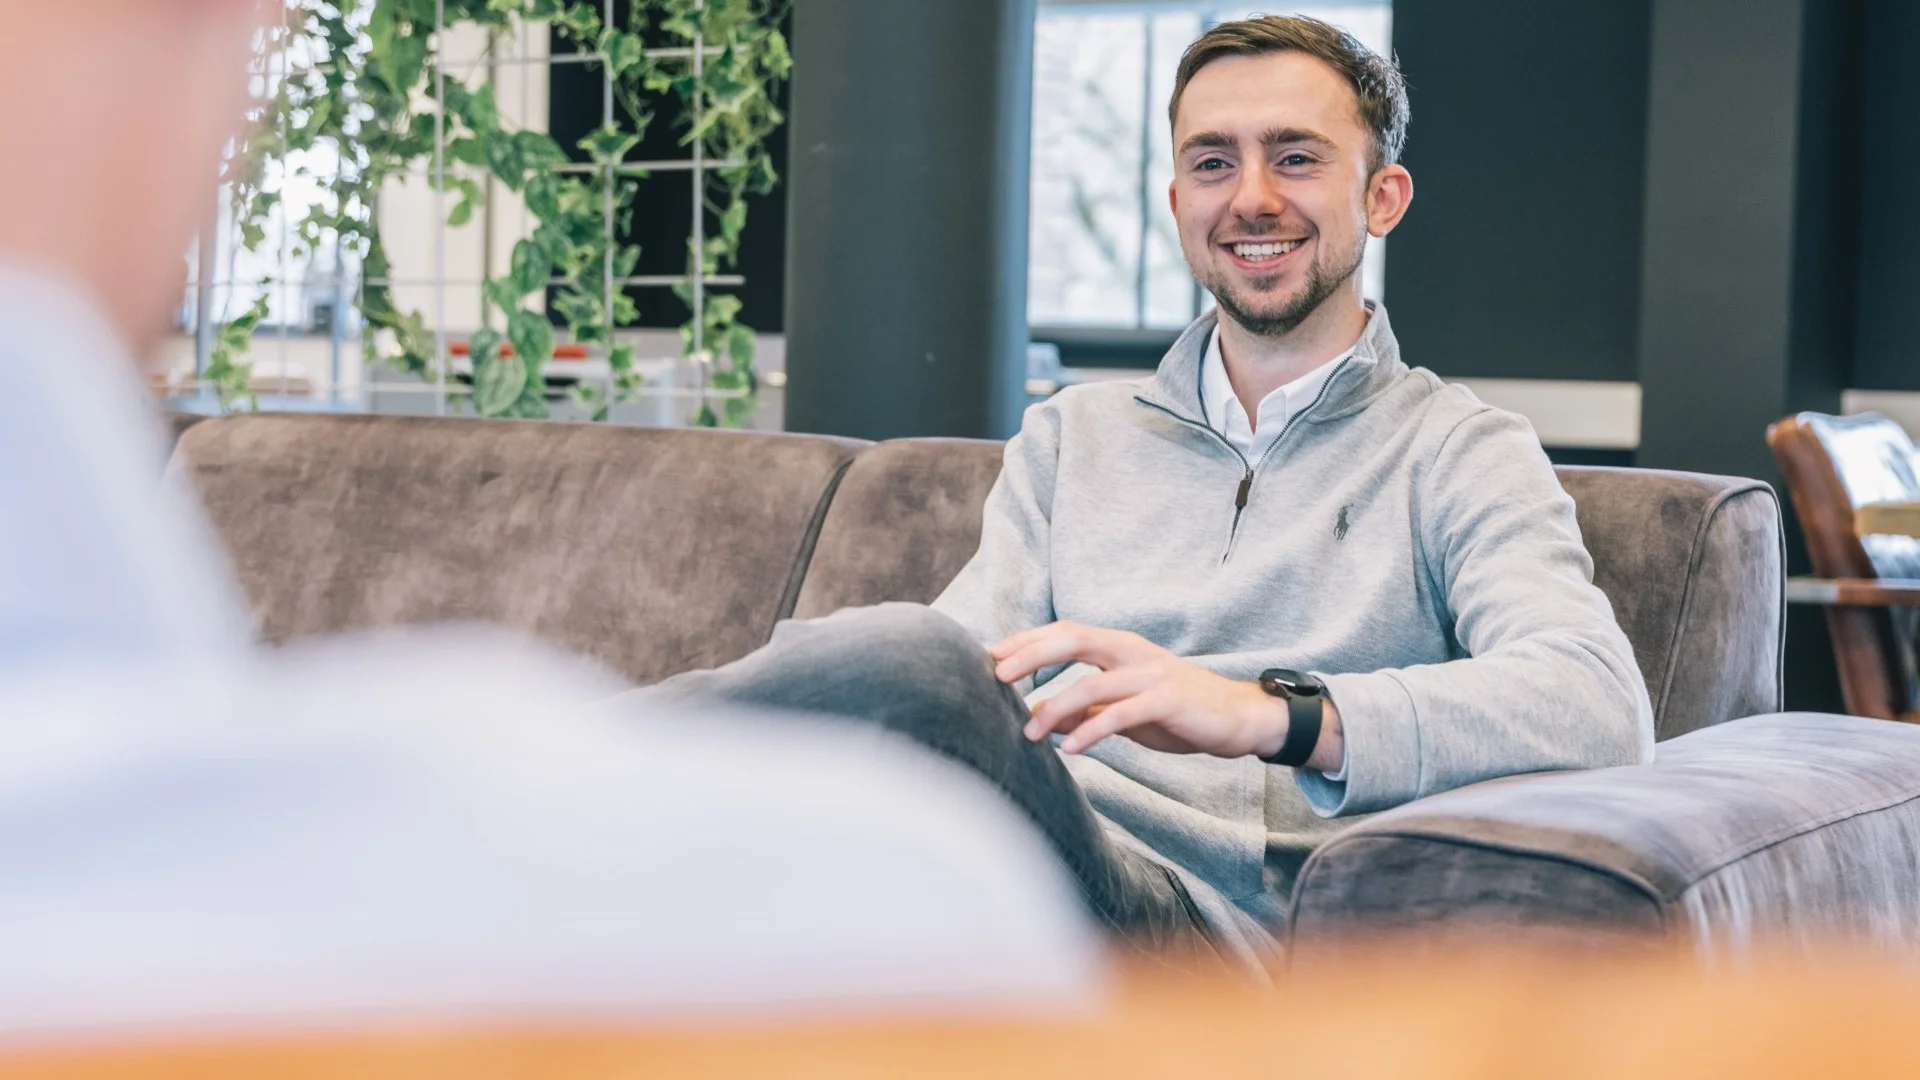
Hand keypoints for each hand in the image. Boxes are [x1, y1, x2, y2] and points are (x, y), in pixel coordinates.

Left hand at [990, 621, 1294, 758]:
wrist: (1237, 719)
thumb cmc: (1176, 712)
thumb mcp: (1122, 711)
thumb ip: (1081, 712)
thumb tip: (1033, 719)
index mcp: (1118, 647)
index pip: (1064, 632)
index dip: (1027, 641)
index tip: (992, 655)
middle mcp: (1131, 652)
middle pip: (1072, 639)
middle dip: (1031, 654)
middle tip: (997, 674)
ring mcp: (1151, 674)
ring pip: (1093, 682)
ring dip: (1055, 706)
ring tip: (1027, 732)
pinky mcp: (1168, 700)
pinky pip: (1121, 713)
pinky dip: (1092, 730)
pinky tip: (1070, 749)